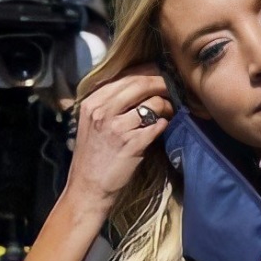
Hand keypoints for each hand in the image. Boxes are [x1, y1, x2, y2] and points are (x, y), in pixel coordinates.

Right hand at [64, 63, 173, 211]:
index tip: (160, 73)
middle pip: (140, 84)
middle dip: (161, 83)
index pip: (124, 76)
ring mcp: (117, 128)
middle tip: (173, 86)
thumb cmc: (92, 156)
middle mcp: (103, 111)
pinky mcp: (132, 144)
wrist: (87, 187)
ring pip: (152, 103)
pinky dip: (164, 124)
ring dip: (166, 105)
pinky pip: (157, 125)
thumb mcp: (91, 122)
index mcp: (92, 102)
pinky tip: (164, 126)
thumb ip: (109, 103)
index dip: (147, 72)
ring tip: (170, 110)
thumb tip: (137, 85)